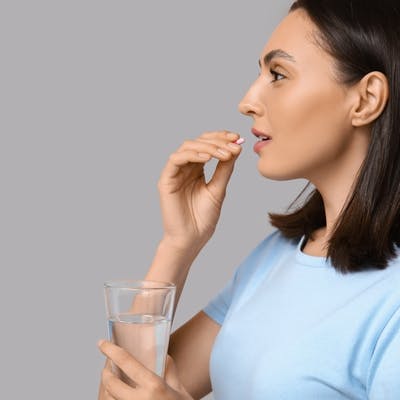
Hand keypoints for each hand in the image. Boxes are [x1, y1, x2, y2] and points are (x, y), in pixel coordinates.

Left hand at [98, 340, 192, 399]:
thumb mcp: (179, 390)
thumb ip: (170, 372)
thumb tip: (165, 357)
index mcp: (154, 386)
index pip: (126, 362)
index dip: (111, 350)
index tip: (102, 343)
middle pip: (111, 383)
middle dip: (105, 373)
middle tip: (107, 367)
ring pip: (108, 398)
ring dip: (107, 388)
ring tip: (111, 381)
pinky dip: (112, 398)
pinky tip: (118, 394)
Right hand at [158, 130, 241, 250]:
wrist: (191, 239)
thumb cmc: (203, 218)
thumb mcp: (219, 189)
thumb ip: (225, 169)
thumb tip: (236, 148)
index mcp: (197, 169)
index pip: (208, 145)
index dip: (221, 138)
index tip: (238, 138)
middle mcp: (185, 168)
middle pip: (198, 142)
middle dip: (217, 140)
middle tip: (234, 144)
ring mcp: (175, 173)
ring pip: (188, 147)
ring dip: (208, 147)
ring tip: (224, 154)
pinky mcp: (166, 179)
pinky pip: (176, 159)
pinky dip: (192, 155)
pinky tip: (208, 158)